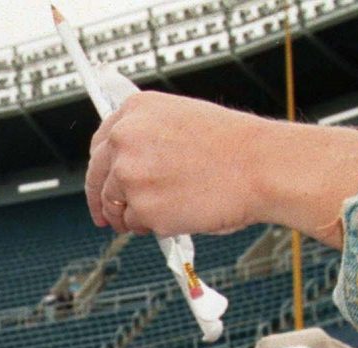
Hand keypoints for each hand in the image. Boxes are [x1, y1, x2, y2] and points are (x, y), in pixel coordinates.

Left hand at [85, 92, 357, 245]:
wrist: (260, 167)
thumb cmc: (233, 146)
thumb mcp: (183, 119)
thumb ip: (148, 137)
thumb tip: (127, 163)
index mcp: (135, 110)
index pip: (100, 143)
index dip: (101, 168)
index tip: (101, 183)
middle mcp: (125, 138)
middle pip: (97, 178)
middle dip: (102, 200)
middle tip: (108, 217)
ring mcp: (130, 174)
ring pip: (114, 206)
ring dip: (131, 216)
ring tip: (166, 211)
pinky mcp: (141, 207)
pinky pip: (136, 225)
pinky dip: (153, 227)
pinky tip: (179, 214)